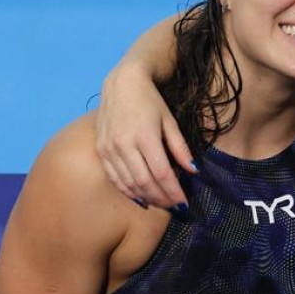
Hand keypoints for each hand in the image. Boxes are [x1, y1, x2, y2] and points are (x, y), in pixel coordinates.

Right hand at [96, 66, 194, 209]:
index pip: (162, 173)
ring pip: (129, 182)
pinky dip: (128, 190)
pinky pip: (114, 177)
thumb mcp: (171, 121)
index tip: (184, 203)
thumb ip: (180, 147)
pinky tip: (140, 197)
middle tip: (174, 208)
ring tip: (161, 204)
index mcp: (145, 137)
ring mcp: (110, 148)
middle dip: (161, 198)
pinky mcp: (101, 150)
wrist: (121, 85)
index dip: (174, 191)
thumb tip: (193, 171)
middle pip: (145, 182)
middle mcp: (125, 145)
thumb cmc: (151, 102)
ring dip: (146, 197)